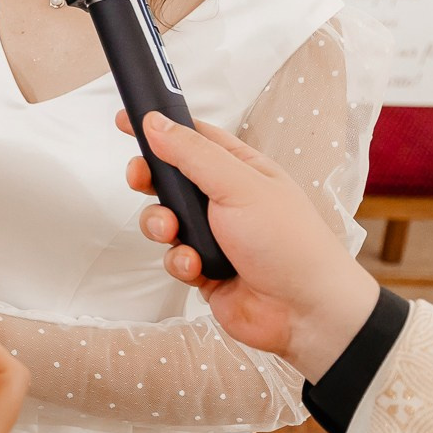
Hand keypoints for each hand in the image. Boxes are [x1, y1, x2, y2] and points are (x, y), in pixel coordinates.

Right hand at [117, 111, 377, 381]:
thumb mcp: (239, 185)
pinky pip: (173, 257)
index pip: (192, 137)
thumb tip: (155, 122)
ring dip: (161, 225)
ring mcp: (214, 235)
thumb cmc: (288, 242)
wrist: (306, 313)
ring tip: (175, 233)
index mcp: (240, 169)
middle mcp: (225, 199)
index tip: (126, 120)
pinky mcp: (204, 269)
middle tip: (140, 179)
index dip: (160, 126)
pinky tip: (198, 268)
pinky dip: (180, 262)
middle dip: (150, 179)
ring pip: (164, 219)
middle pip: (169, 178)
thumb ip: (192, 154)